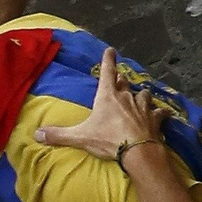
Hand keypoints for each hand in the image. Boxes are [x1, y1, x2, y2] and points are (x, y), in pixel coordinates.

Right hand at [35, 47, 166, 161]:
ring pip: (143, 94)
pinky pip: (160, 112)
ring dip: (140, 94)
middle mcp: (126, 98)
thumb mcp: (80, 137)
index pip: (107, 73)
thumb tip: (37, 134)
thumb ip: (59, 135)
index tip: (111, 50)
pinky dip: (161, 112)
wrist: (138, 151)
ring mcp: (143, 107)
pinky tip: (165, 113)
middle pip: (124, 83)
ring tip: (140, 95)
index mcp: (107, 97)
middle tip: (120, 79)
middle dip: (121, 80)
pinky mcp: (155, 119)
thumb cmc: (108, 139)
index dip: (108, 60)